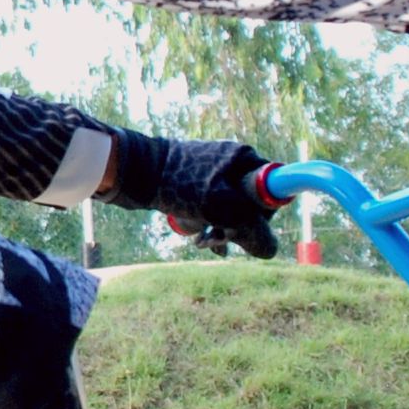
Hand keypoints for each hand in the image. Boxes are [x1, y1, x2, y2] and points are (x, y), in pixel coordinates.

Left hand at [119, 134, 279, 255]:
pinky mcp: (196, 180)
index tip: (247, 228)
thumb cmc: (181, 186)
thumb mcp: (222, 209)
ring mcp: (214, 170)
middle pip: (250, 202)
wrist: (136, 172)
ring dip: (220, 229)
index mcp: (245, 158)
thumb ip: (252, 230)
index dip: (264, 215)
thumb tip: (270, 250)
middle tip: (218, 242)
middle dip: (236, 227)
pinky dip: (206, 221)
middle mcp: (233, 161)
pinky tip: (196, 237)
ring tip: (203, 243)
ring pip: (229, 207)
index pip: (272, 190)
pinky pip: (211, 204)